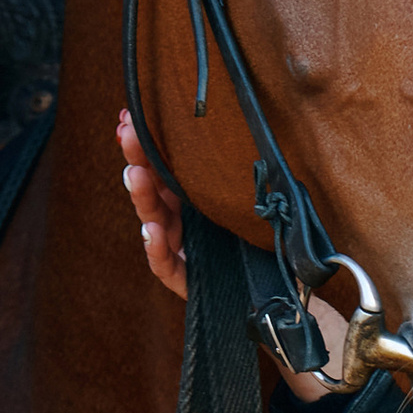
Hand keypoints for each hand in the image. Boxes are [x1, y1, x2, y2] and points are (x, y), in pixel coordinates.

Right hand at [114, 111, 346, 401]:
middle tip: (126, 133)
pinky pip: (167, 266)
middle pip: (155, 189)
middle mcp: (185, 222)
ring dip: (144, 198)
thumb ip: (247, 173)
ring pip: (155, 223)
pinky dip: (158, 248)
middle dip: (138, 160)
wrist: (287, 298)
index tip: (131, 115)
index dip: (149, 143)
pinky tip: (153, 230)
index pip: (167, 167)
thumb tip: (251, 126)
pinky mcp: (187, 281)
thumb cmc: (272, 245)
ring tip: (135, 174)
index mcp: (197, 200)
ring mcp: (183, 251)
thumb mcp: (262, 201)